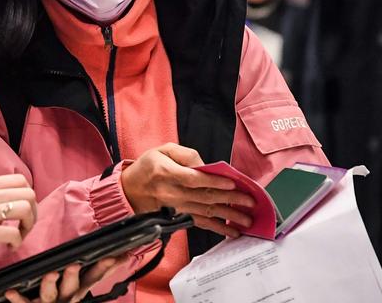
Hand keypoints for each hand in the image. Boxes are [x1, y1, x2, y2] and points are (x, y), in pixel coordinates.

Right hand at [0, 174, 37, 248]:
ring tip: (18, 235)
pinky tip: (9, 246)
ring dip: (28, 225)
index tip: (23, 208)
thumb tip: (7, 198)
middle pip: (28, 193)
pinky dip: (17, 242)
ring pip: (25, 208)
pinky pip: (13, 233)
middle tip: (24, 224)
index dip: (27, 195)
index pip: (20, 180)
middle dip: (33, 211)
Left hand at [3, 257, 126, 302]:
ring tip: (49, 274)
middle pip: (73, 287)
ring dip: (50, 284)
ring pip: (51, 295)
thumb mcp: (80, 285)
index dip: (105, 268)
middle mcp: (66, 299)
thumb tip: (123, 254)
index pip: (94, 277)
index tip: (116, 256)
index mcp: (78, 290)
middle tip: (73, 265)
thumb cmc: (64, 298)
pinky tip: (10, 291)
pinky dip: (18, 298)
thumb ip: (98, 271)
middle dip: (73, 276)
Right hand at [120, 144, 254, 237]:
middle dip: (230, 200)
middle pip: (204, 197)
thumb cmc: (149, 166)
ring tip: (247, 220)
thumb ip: (185, 154)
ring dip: (228, 217)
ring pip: (206, 212)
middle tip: (250, 202)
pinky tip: (232, 232)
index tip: (232, 184)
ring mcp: (177, 207)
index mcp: (166, 173)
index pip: (193, 179)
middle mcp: (172, 193)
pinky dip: (217, 228)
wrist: (131, 189)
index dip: (213, 182)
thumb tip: (205, 165)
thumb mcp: (162, 149)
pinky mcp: (180, 216)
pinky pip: (201, 223)